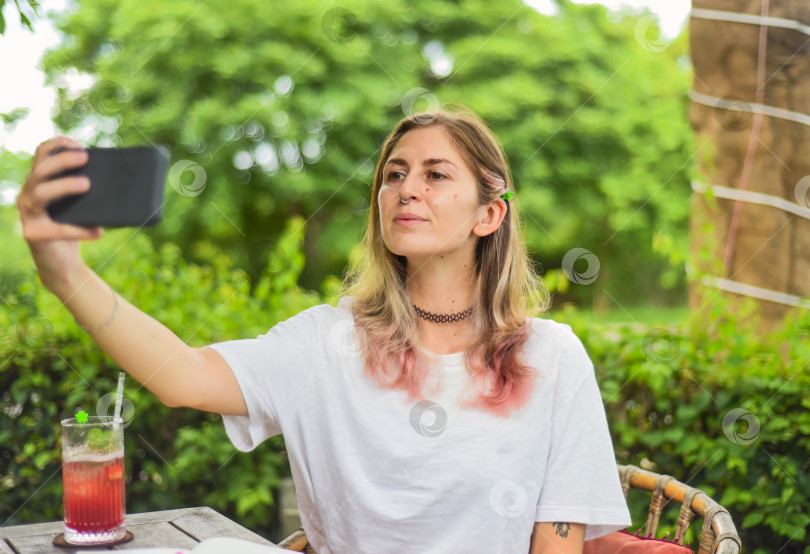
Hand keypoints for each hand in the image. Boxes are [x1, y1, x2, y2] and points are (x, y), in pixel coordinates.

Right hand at [16, 136, 102, 291]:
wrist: (63, 264)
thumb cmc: (74, 228)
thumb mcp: (82, 205)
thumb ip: (87, 190)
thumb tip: (119, 176)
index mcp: (39, 182)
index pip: (41, 154)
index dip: (57, 145)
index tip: (78, 143)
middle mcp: (28, 195)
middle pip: (39, 171)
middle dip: (62, 161)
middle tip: (85, 158)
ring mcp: (28, 214)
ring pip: (40, 193)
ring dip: (64, 186)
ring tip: (87, 185)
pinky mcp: (33, 235)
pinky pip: (56, 229)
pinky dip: (79, 230)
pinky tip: (97, 232)